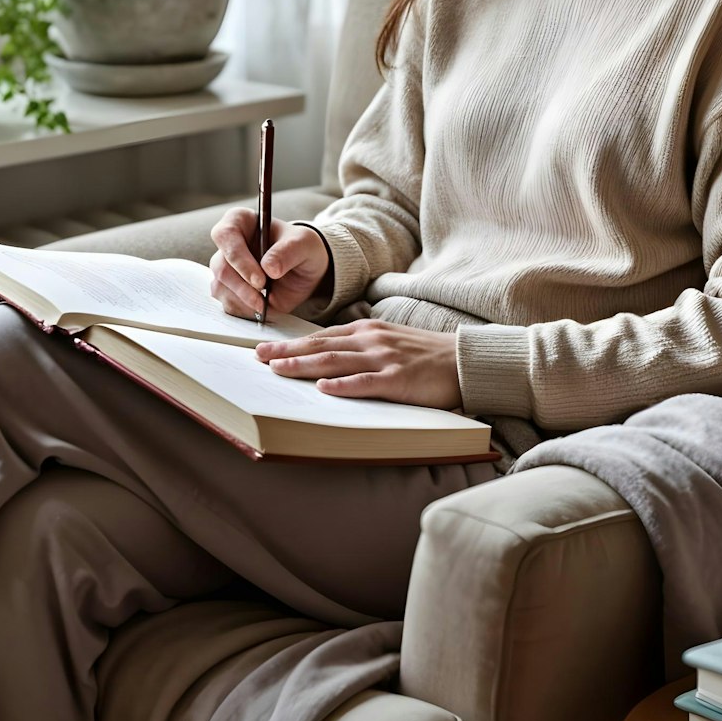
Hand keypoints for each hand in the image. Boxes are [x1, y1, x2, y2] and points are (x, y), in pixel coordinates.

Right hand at [209, 207, 329, 320]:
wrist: (303, 269)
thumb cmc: (300, 247)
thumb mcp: (304, 244)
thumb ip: (288, 251)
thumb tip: (270, 268)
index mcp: (240, 221)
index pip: (225, 235)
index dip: (239, 258)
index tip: (260, 279)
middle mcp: (227, 244)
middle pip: (221, 267)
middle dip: (243, 287)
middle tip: (264, 299)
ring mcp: (225, 268)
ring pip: (220, 288)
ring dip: (243, 301)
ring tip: (265, 303)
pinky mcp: (227, 289)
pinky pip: (227, 303)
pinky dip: (244, 310)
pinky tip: (261, 307)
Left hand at [254, 320, 462, 409]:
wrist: (464, 360)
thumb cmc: (424, 355)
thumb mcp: (388, 342)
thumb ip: (360, 347)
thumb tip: (325, 361)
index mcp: (367, 331)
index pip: (321, 337)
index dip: (291, 344)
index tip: (264, 350)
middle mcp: (371, 340)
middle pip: (321, 346)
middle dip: (286, 353)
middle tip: (257, 359)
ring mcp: (384, 359)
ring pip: (336, 361)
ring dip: (304, 366)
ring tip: (277, 370)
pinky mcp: (399, 379)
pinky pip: (366, 383)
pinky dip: (343, 386)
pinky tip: (323, 389)